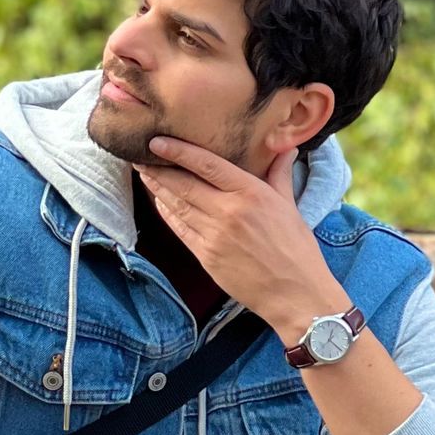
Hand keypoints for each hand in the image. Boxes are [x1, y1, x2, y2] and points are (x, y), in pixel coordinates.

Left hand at [133, 136, 348, 335]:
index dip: (178, 151)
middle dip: (158, 169)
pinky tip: (159, 202)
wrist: (294, 293)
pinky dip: (167, 214)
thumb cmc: (296, 249)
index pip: (206, 164)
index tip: (157, 141)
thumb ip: (279, 174)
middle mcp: (228, 212)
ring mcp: (214, 236)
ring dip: (157, 189)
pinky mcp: (206, 257)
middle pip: (184, 184)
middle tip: (138, 155)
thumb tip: (285, 148)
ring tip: (143, 174)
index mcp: (250, 193)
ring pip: (177, 206)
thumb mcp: (289, 205)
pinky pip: (180, 229)